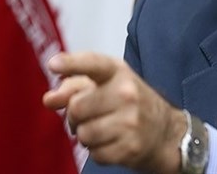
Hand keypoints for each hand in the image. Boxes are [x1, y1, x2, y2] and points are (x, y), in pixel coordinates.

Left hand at [43, 52, 186, 172]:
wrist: (166, 131)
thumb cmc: (130, 103)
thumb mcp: (108, 85)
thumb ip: (75, 87)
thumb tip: (50, 99)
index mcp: (118, 72)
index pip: (94, 64)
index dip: (72, 63)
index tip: (54, 64)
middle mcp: (127, 93)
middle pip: (76, 108)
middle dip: (76, 116)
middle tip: (90, 116)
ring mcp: (131, 120)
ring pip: (83, 134)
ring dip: (86, 136)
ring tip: (103, 130)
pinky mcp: (131, 146)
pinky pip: (95, 154)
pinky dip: (99, 151)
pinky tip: (113, 142)